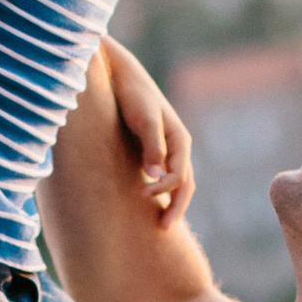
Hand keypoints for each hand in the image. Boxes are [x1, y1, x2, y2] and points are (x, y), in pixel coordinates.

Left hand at [100, 36, 193, 227]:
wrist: (117, 73)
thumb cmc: (131, 93)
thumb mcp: (142, 117)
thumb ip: (151, 144)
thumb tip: (156, 174)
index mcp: (179, 139)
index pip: (180, 175)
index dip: (165, 190)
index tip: (143, 195)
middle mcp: (176, 146)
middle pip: (184, 184)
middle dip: (176, 206)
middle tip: (163, 228)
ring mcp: (165, 149)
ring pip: (175, 182)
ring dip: (170, 202)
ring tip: (158, 222)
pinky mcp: (150, 149)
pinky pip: (161, 176)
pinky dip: (159, 191)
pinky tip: (145, 202)